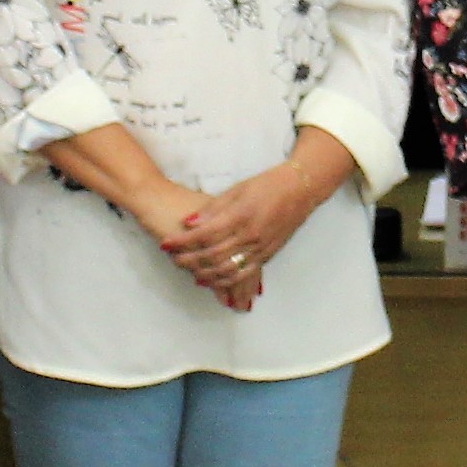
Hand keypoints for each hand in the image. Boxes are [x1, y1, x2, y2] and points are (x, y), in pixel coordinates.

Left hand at [166, 137, 351, 308]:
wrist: (300, 190)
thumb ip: (213, 209)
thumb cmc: (268, 185)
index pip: (203, 234)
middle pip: (212, 255)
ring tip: (187, 271)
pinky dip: (224, 281)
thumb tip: (189, 223)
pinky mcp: (267, 256)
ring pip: (226, 269)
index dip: (182, 241)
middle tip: (173, 258)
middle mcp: (250, 235)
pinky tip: (211, 280)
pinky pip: (243, 274)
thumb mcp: (237, 190)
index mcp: (240, 216)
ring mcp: (260, 248)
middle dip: (189, 259)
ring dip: (204, 273)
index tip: (166, 243)